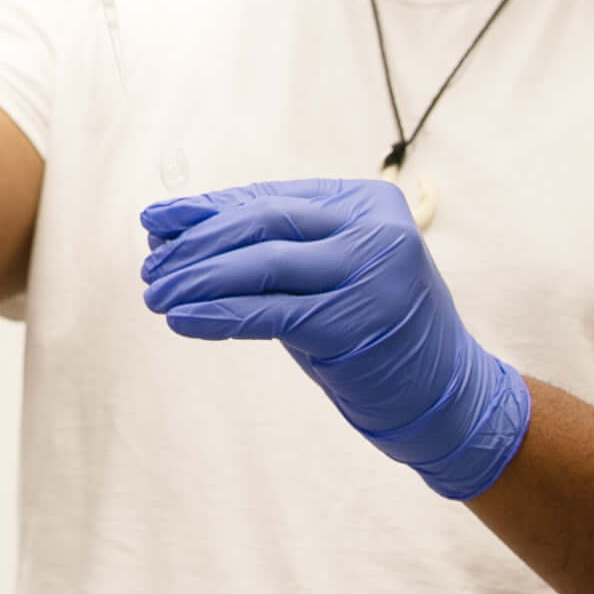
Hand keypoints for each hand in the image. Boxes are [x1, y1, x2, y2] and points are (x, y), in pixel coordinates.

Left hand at [140, 179, 530, 500]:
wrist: (443, 396)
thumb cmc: (370, 331)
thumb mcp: (324, 276)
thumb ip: (268, 250)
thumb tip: (173, 233)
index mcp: (366, 201)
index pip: (268, 198)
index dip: (206, 210)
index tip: (154, 221)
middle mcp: (374, 228)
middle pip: (262, 222)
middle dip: (196, 244)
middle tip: (150, 267)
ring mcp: (369, 272)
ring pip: (261, 263)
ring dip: (197, 279)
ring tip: (155, 295)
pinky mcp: (355, 320)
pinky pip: (269, 312)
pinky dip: (218, 315)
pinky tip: (182, 320)